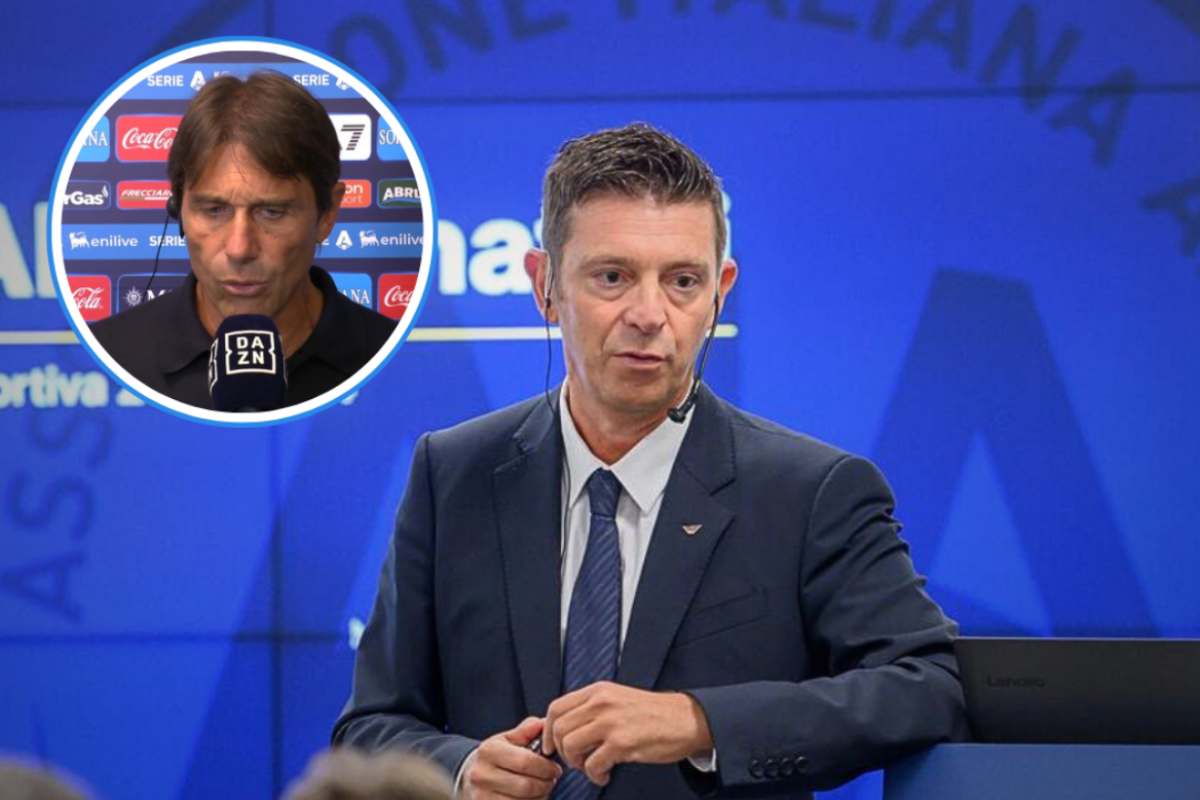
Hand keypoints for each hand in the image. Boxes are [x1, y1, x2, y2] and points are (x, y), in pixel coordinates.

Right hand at [461, 716, 561, 799]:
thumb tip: (543, 724)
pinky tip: (531, 798)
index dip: (546, 767)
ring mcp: (481, 796)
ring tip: (542, 789)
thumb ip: (527, 730)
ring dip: (540, 797)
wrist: (471, 777)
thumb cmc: (497, 756)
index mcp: (489, 751)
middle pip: (526, 786)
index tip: (555, 768)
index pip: (526, 762)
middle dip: (546, 784)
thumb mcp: (508, 739)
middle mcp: (481, 774)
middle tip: (551, 780)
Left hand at [542, 682, 713, 786]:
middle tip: (575, 760)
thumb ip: (593, 708)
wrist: (687, 719)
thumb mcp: (618, 699)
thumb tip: (566, 727)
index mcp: (599, 691)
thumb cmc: (654, 713)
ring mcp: (611, 722)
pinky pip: (592, 764)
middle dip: (561, 750)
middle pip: (559, 728)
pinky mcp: (622, 742)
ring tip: (590, 767)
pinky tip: (605, 774)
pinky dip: (594, 775)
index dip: (547, 731)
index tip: (551, 745)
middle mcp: (601, 702)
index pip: (556, 707)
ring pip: (570, 745)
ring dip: (576, 763)